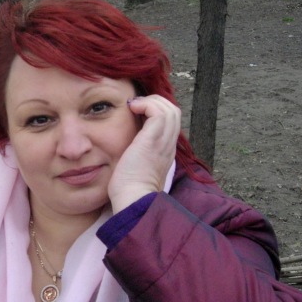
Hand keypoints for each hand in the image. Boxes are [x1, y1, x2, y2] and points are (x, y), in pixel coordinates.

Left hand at [108, 95, 179, 212]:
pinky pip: (158, 112)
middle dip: (156, 102)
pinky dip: (146, 104)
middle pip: (174, 112)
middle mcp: (168, 145)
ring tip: (134, 106)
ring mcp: (163, 142)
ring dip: (151, 101)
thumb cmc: (129, 190)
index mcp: (165, 152)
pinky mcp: (153, 140)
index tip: (138, 113)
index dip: (157, 112)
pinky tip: (132, 109)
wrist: (132, 200)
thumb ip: (137, 155)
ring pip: (170, 109)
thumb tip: (127, 146)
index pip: (170, 123)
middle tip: (137, 106)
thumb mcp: (136, 169)